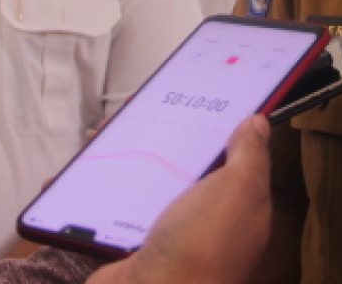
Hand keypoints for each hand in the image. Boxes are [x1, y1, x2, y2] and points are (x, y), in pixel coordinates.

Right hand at [87, 115, 271, 283]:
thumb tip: (258, 122)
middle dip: (170, 136)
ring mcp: (167, 235)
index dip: (224, 126)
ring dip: (131, 157)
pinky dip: (102, 187)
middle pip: (190, 166)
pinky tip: (83, 165)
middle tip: (147, 104)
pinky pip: (117, 208)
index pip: (237, 158)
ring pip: (151, 183)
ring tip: (110, 127)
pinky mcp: (131, 246)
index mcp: (240, 205)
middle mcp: (206, 220)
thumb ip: (249, 156)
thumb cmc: (202, 244)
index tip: (202, 96)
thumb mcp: (238, 189)